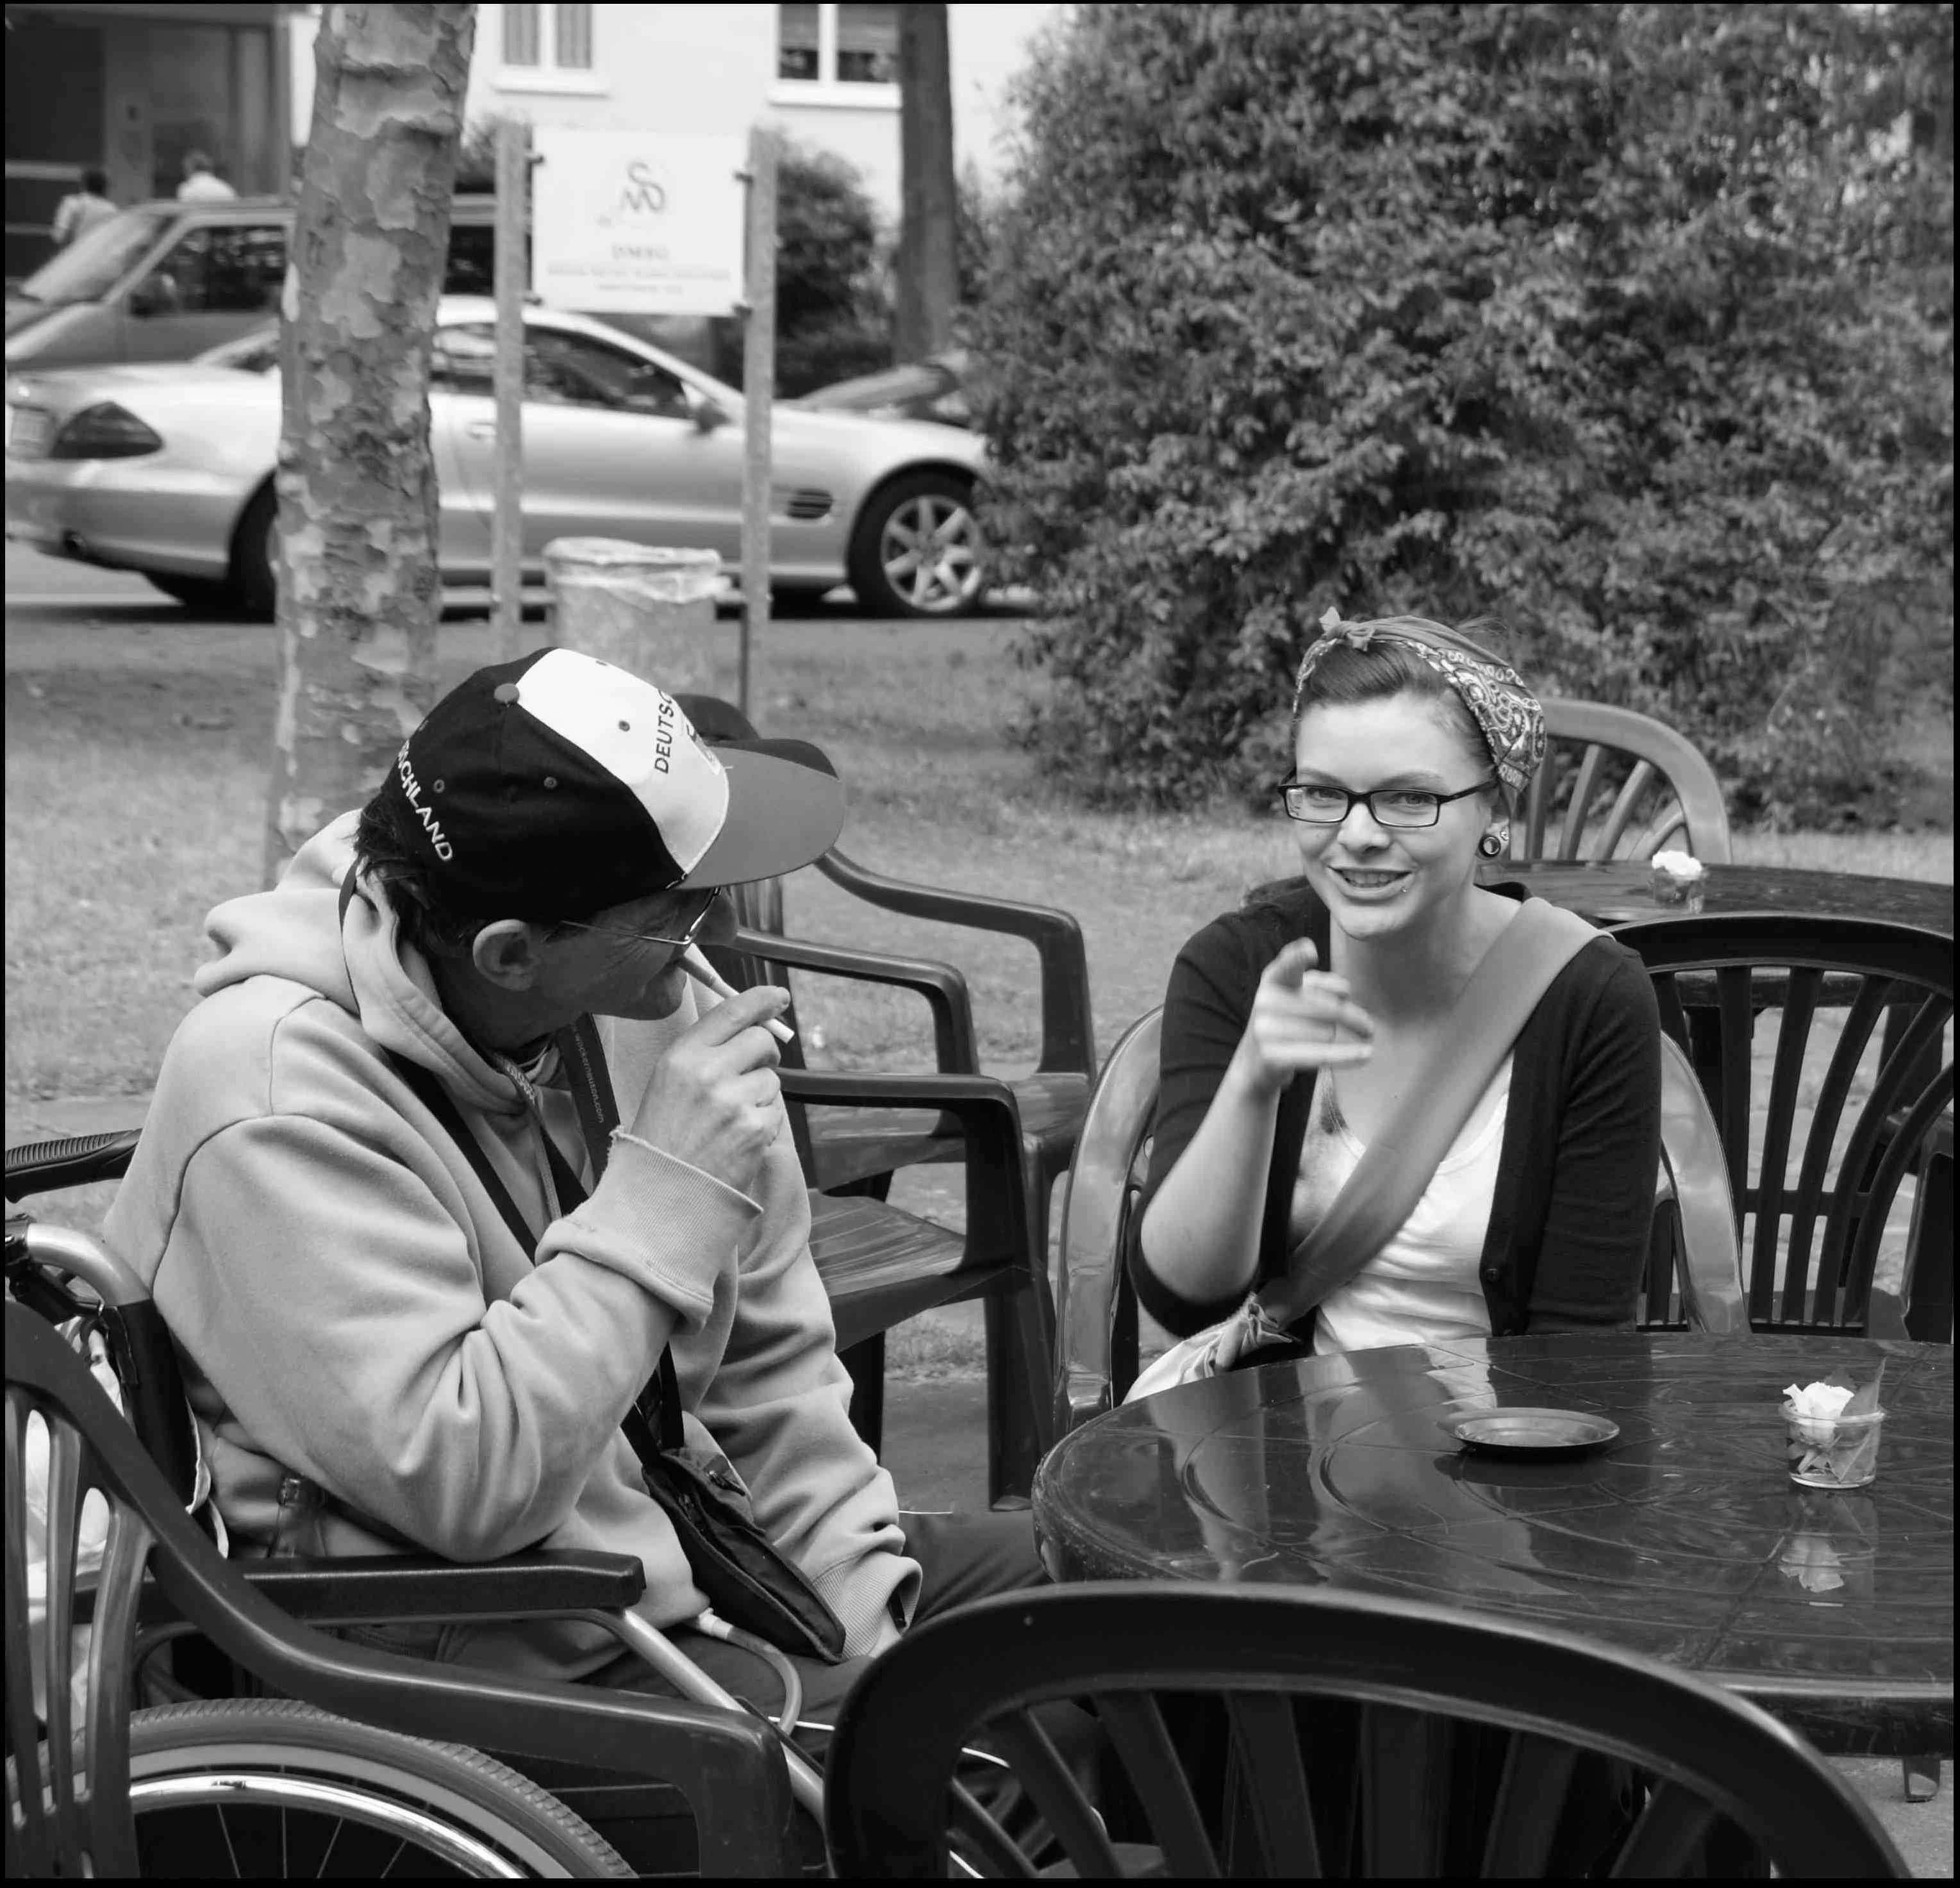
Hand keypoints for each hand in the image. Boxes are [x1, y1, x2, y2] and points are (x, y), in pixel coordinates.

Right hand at [628, 985, 792, 1194]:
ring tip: (730, 1122)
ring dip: (761, 1096)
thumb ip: (706, 1054)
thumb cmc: (664, 1140)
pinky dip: (764, 1125)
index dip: (761, 1000)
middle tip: (751, 1074)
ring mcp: (734, 1101)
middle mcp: (708, 1072)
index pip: (731, 1011)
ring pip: (772, 1080)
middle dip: (765, 1054)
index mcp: (681, 1056)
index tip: (778, 997)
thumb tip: (754, 1029)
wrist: (660, 1196)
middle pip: (761, 1040)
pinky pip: (776, 1113)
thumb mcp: (669, 1084)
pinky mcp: (755, 1129)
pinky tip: (738, 1141)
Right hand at [1230, 938, 1374, 1098]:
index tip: (1311, 952)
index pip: (1287, 966)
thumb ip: (1319, 985)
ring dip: (1341, 1038)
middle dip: (1352, 1017)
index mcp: (1273, 979)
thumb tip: (1344, 991)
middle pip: (1325, 1006)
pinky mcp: (1273, 1056)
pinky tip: (1367, 1054)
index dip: (1298, 958)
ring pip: (1326, 1031)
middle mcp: (1265, 1001)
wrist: (1254, 1060)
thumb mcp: (1294, 995)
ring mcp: (1265, 1030)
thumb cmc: (1284, 1022)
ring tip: (1336, 1041)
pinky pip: (1320, 1055)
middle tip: (1368, 1027)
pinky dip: (1346, 1055)